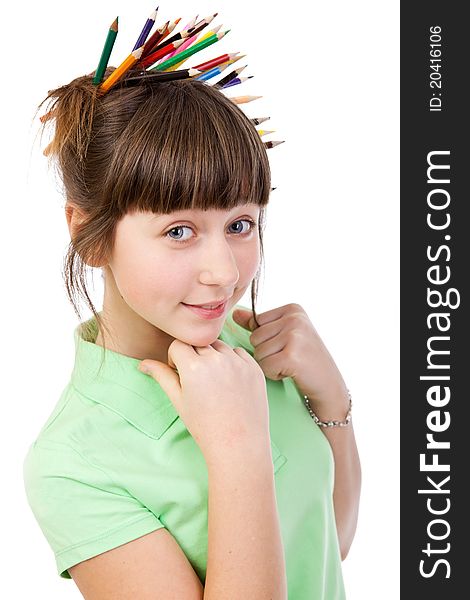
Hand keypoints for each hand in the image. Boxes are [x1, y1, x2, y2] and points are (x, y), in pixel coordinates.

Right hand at [138, 339, 270, 461]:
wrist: (238, 443)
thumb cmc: (204, 425)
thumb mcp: (179, 400)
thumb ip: (162, 376)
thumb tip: (143, 364)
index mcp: (194, 367)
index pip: (178, 344)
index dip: (176, 358)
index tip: (180, 374)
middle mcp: (217, 359)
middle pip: (198, 343)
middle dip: (194, 356)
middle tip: (198, 381)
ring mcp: (238, 362)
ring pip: (219, 345)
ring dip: (213, 356)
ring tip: (215, 382)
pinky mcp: (254, 367)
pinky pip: (238, 353)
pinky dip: (232, 361)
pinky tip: (230, 383)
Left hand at [232, 303, 348, 411]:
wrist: (328, 383)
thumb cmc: (305, 359)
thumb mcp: (284, 334)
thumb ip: (259, 324)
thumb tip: (234, 314)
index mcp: (293, 309)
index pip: (257, 322)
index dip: (267, 340)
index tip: (288, 345)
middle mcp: (295, 318)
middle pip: (255, 337)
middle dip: (267, 353)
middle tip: (290, 357)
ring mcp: (294, 336)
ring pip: (258, 352)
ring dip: (271, 364)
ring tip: (291, 364)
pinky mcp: (292, 356)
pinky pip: (264, 366)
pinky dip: (274, 374)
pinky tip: (291, 372)